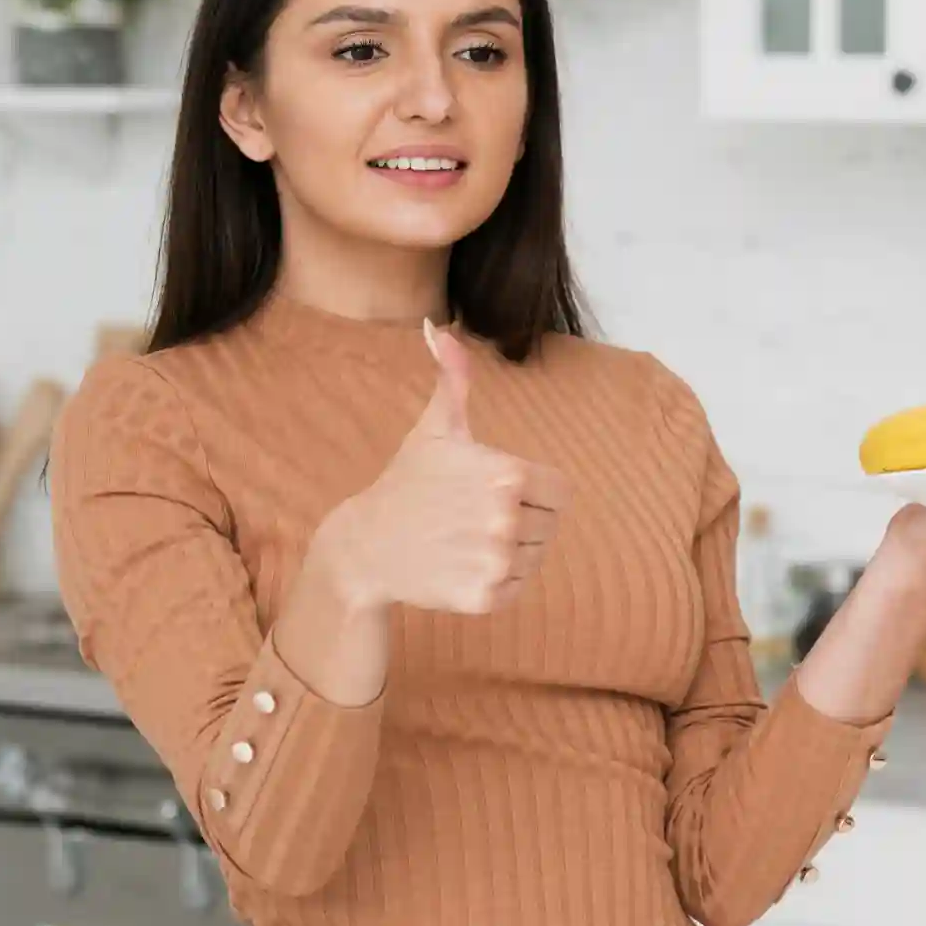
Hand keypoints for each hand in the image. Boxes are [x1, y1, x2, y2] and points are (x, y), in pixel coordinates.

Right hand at [318, 321, 571, 615]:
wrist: (366, 544)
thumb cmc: (408, 481)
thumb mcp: (435, 428)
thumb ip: (453, 378)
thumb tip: (439, 327)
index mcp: (508, 475)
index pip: (559, 491)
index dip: (533, 490)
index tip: (496, 490)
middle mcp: (506, 520)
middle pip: (549, 525)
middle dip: (521, 520)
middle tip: (474, 516)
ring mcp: (495, 562)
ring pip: (535, 558)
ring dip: (511, 551)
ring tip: (467, 538)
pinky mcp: (485, 598)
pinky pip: (517, 588)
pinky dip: (497, 582)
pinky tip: (462, 564)